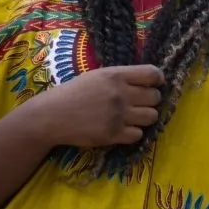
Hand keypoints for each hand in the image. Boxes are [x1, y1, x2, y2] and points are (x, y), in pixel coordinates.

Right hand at [29, 66, 163, 148]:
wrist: (51, 116)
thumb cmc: (73, 93)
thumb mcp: (97, 76)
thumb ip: (121, 77)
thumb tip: (148, 81)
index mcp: (116, 75)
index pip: (152, 74)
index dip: (157, 80)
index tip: (154, 85)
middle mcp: (120, 93)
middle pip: (155, 97)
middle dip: (151, 100)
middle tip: (140, 104)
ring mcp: (118, 115)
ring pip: (152, 117)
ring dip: (145, 117)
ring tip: (133, 117)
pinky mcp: (114, 134)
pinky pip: (138, 134)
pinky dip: (133, 133)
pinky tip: (123, 129)